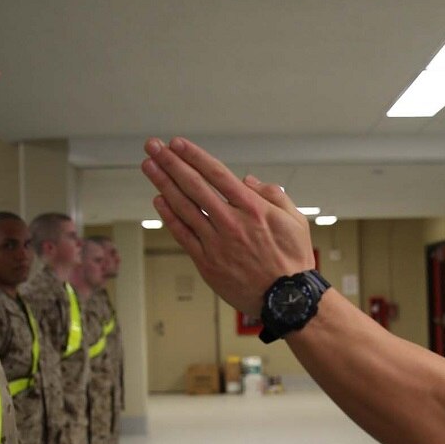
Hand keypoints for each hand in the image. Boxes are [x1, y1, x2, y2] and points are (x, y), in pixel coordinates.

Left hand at [141, 137, 314, 315]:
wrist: (286, 299)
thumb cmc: (292, 260)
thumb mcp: (295, 219)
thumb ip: (272, 194)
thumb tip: (248, 180)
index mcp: (253, 208)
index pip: (216, 174)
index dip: (194, 156)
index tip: (177, 144)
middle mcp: (231, 222)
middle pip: (193, 185)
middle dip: (170, 163)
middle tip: (153, 147)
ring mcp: (216, 242)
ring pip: (183, 207)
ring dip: (163, 183)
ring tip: (148, 166)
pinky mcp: (207, 262)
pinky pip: (183, 235)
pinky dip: (169, 216)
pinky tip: (159, 200)